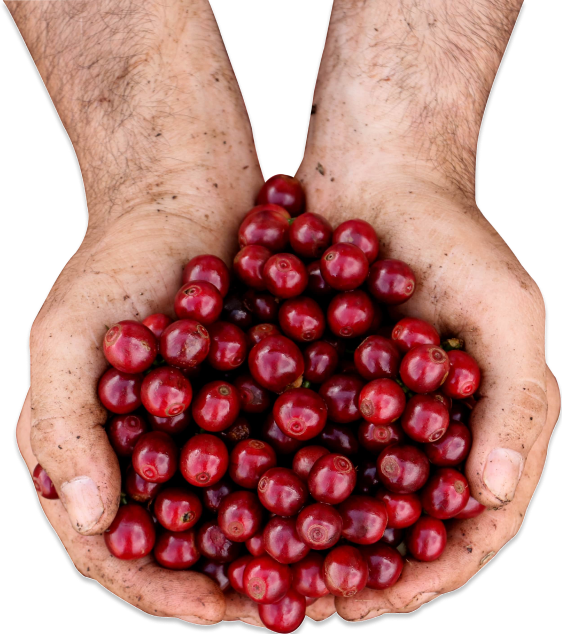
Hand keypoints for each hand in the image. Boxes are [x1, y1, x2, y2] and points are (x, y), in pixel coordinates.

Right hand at [10, 0, 262, 622]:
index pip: (114, 541)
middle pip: (186, 533)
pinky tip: (345, 496)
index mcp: (98, 443)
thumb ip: (67, 427)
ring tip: (320, 568)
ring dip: (274, 536)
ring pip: (239, 498)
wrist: (185, 194)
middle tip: (277, 605)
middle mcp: (154, 442)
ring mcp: (208, 417)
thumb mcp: (67, 335)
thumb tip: (92, 521)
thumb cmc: (114, 259)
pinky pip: (280, 443)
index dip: (157, 581)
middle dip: (227, 574)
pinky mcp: (254, 388)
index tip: (209, 607)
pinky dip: (305, 473)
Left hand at [293, 0, 559, 618]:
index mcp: (477, 418)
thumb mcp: (505, 310)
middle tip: (317, 601)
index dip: (433, 565)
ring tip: (271, 567)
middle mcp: (419, 420)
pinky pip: (295, 432)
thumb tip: (494, 494)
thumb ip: (513, 401)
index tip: (389, 599)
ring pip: (340, 485)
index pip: (468, 518)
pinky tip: (239, 495)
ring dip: (310, 529)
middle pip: (395, 514)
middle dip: (361, 564)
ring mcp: (365, 398)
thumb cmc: (455, 234)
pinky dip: (273, 466)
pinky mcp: (317, 371)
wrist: (380, 171)